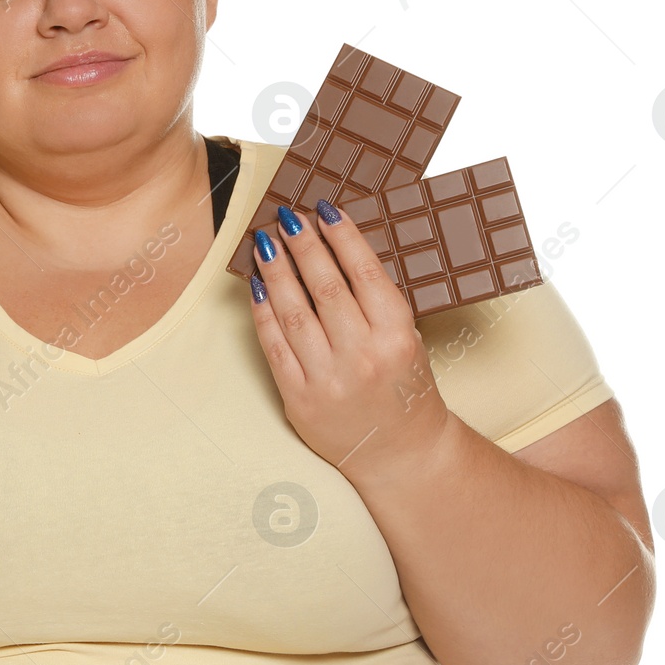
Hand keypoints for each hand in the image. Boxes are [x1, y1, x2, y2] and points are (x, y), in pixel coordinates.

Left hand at [248, 199, 449, 485]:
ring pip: (294, 312)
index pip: (364, 273)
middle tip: (287, 215)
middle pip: (325, 287)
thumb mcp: (407, 340)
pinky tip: (257, 285)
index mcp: (397, 336)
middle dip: (303, 245)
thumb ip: (376, 303)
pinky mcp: (299, 399)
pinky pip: (274, 346)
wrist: (402, 454)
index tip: (324, 209)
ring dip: (277, 271)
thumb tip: (333, 251)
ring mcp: (328, 379)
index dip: (341, 237)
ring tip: (266, 241)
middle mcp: (363, 356)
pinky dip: (263, 312)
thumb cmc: (405, 390)